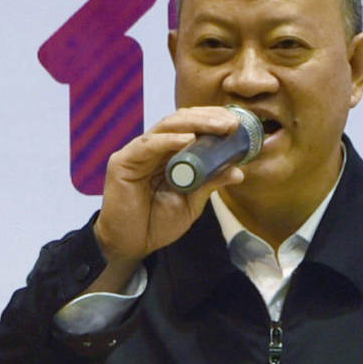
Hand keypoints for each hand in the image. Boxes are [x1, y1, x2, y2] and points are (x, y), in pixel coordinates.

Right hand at [91, 105, 267, 289]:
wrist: (130, 245)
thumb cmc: (157, 223)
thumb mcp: (191, 202)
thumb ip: (210, 183)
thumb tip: (238, 171)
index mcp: (168, 154)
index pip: (191, 127)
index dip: (213, 120)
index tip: (238, 124)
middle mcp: (153, 147)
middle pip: (181, 121)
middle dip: (208, 118)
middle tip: (233, 123)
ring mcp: (137, 152)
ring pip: (166, 126)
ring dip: (195, 124)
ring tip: (219, 126)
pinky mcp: (123, 162)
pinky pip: (148, 145)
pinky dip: (170, 140)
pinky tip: (188, 139)